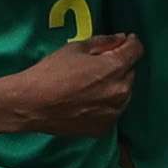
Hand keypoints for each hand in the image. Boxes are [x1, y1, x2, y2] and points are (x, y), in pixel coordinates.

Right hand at [0, 34, 140, 137]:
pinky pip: (112, 111)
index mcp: (115, 68)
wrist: (31, 104)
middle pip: (130, 73)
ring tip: (93, 85)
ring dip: (115, 86)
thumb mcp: (76, 48)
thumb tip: (121, 39)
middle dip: (120, 66)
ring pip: (124, 94)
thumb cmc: (51, 72)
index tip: (125, 41)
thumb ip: (104, 42)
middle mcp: (121, 92)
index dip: (131, 43)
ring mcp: (113, 113)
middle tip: (100, 64)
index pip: (136, 51)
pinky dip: (106, 104)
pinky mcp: (104, 128)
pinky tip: (88, 101)